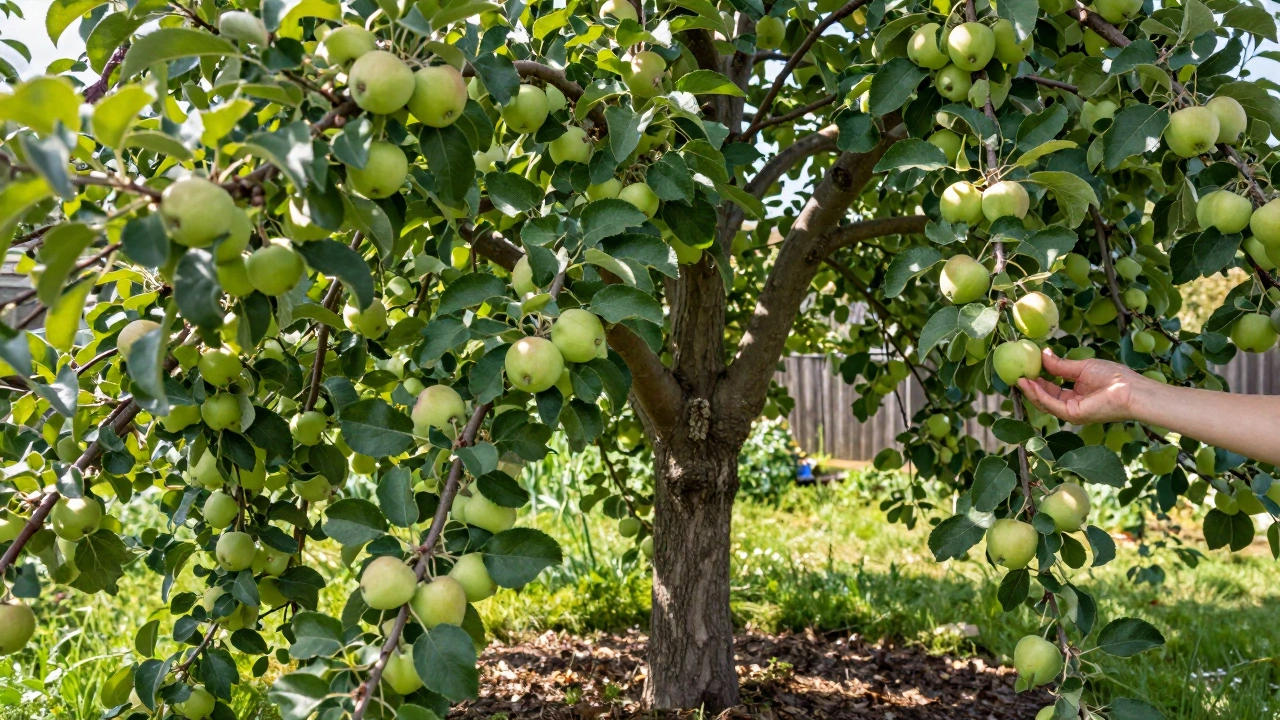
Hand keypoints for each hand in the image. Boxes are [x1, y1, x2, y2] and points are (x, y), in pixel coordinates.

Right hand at [1016, 349, 1147, 424]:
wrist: (1131, 389)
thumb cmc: (1113, 377)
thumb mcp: (1082, 367)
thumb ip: (1060, 365)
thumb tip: (1043, 354)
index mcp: (1076, 394)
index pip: (1051, 389)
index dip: (1038, 379)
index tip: (1026, 367)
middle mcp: (1071, 405)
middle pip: (1045, 397)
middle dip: (1030, 386)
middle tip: (1017, 374)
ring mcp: (1071, 412)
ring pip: (1045, 402)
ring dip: (1031, 390)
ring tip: (1019, 378)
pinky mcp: (1073, 415)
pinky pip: (1051, 404)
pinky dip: (1039, 394)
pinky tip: (1030, 383)